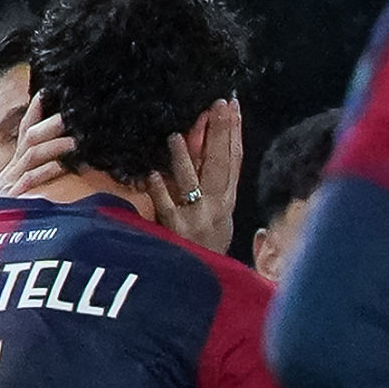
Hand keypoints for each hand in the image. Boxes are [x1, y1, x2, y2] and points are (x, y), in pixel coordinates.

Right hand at [0, 94, 75, 201]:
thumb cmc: (0, 220)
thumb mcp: (14, 195)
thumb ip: (30, 179)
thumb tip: (57, 168)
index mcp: (12, 168)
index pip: (24, 133)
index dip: (34, 113)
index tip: (46, 93)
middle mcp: (11, 172)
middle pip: (31, 140)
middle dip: (49, 124)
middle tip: (70, 114)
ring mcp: (10, 184)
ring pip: (32, 156)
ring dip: (54, 146)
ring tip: (74, 141)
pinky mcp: (11, 200)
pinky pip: (29, 182)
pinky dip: (44, 173)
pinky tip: (59, 167)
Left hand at [147, 97, 241, 254]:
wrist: (202, 282)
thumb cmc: (208, 243)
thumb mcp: (219, 210)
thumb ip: (212, 176)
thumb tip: (204, 136)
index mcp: (228, 199)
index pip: (234, 160)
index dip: (235, 132)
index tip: (232, 106)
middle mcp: (216, 206)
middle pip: (219, 165)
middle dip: (220, 133)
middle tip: (216, 105)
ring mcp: (196, 218)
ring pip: (192, 183)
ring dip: (184, 158)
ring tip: (176, 135)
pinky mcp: (176, 231)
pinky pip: (167, 207)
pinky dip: (161, 190)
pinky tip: (153, 174)